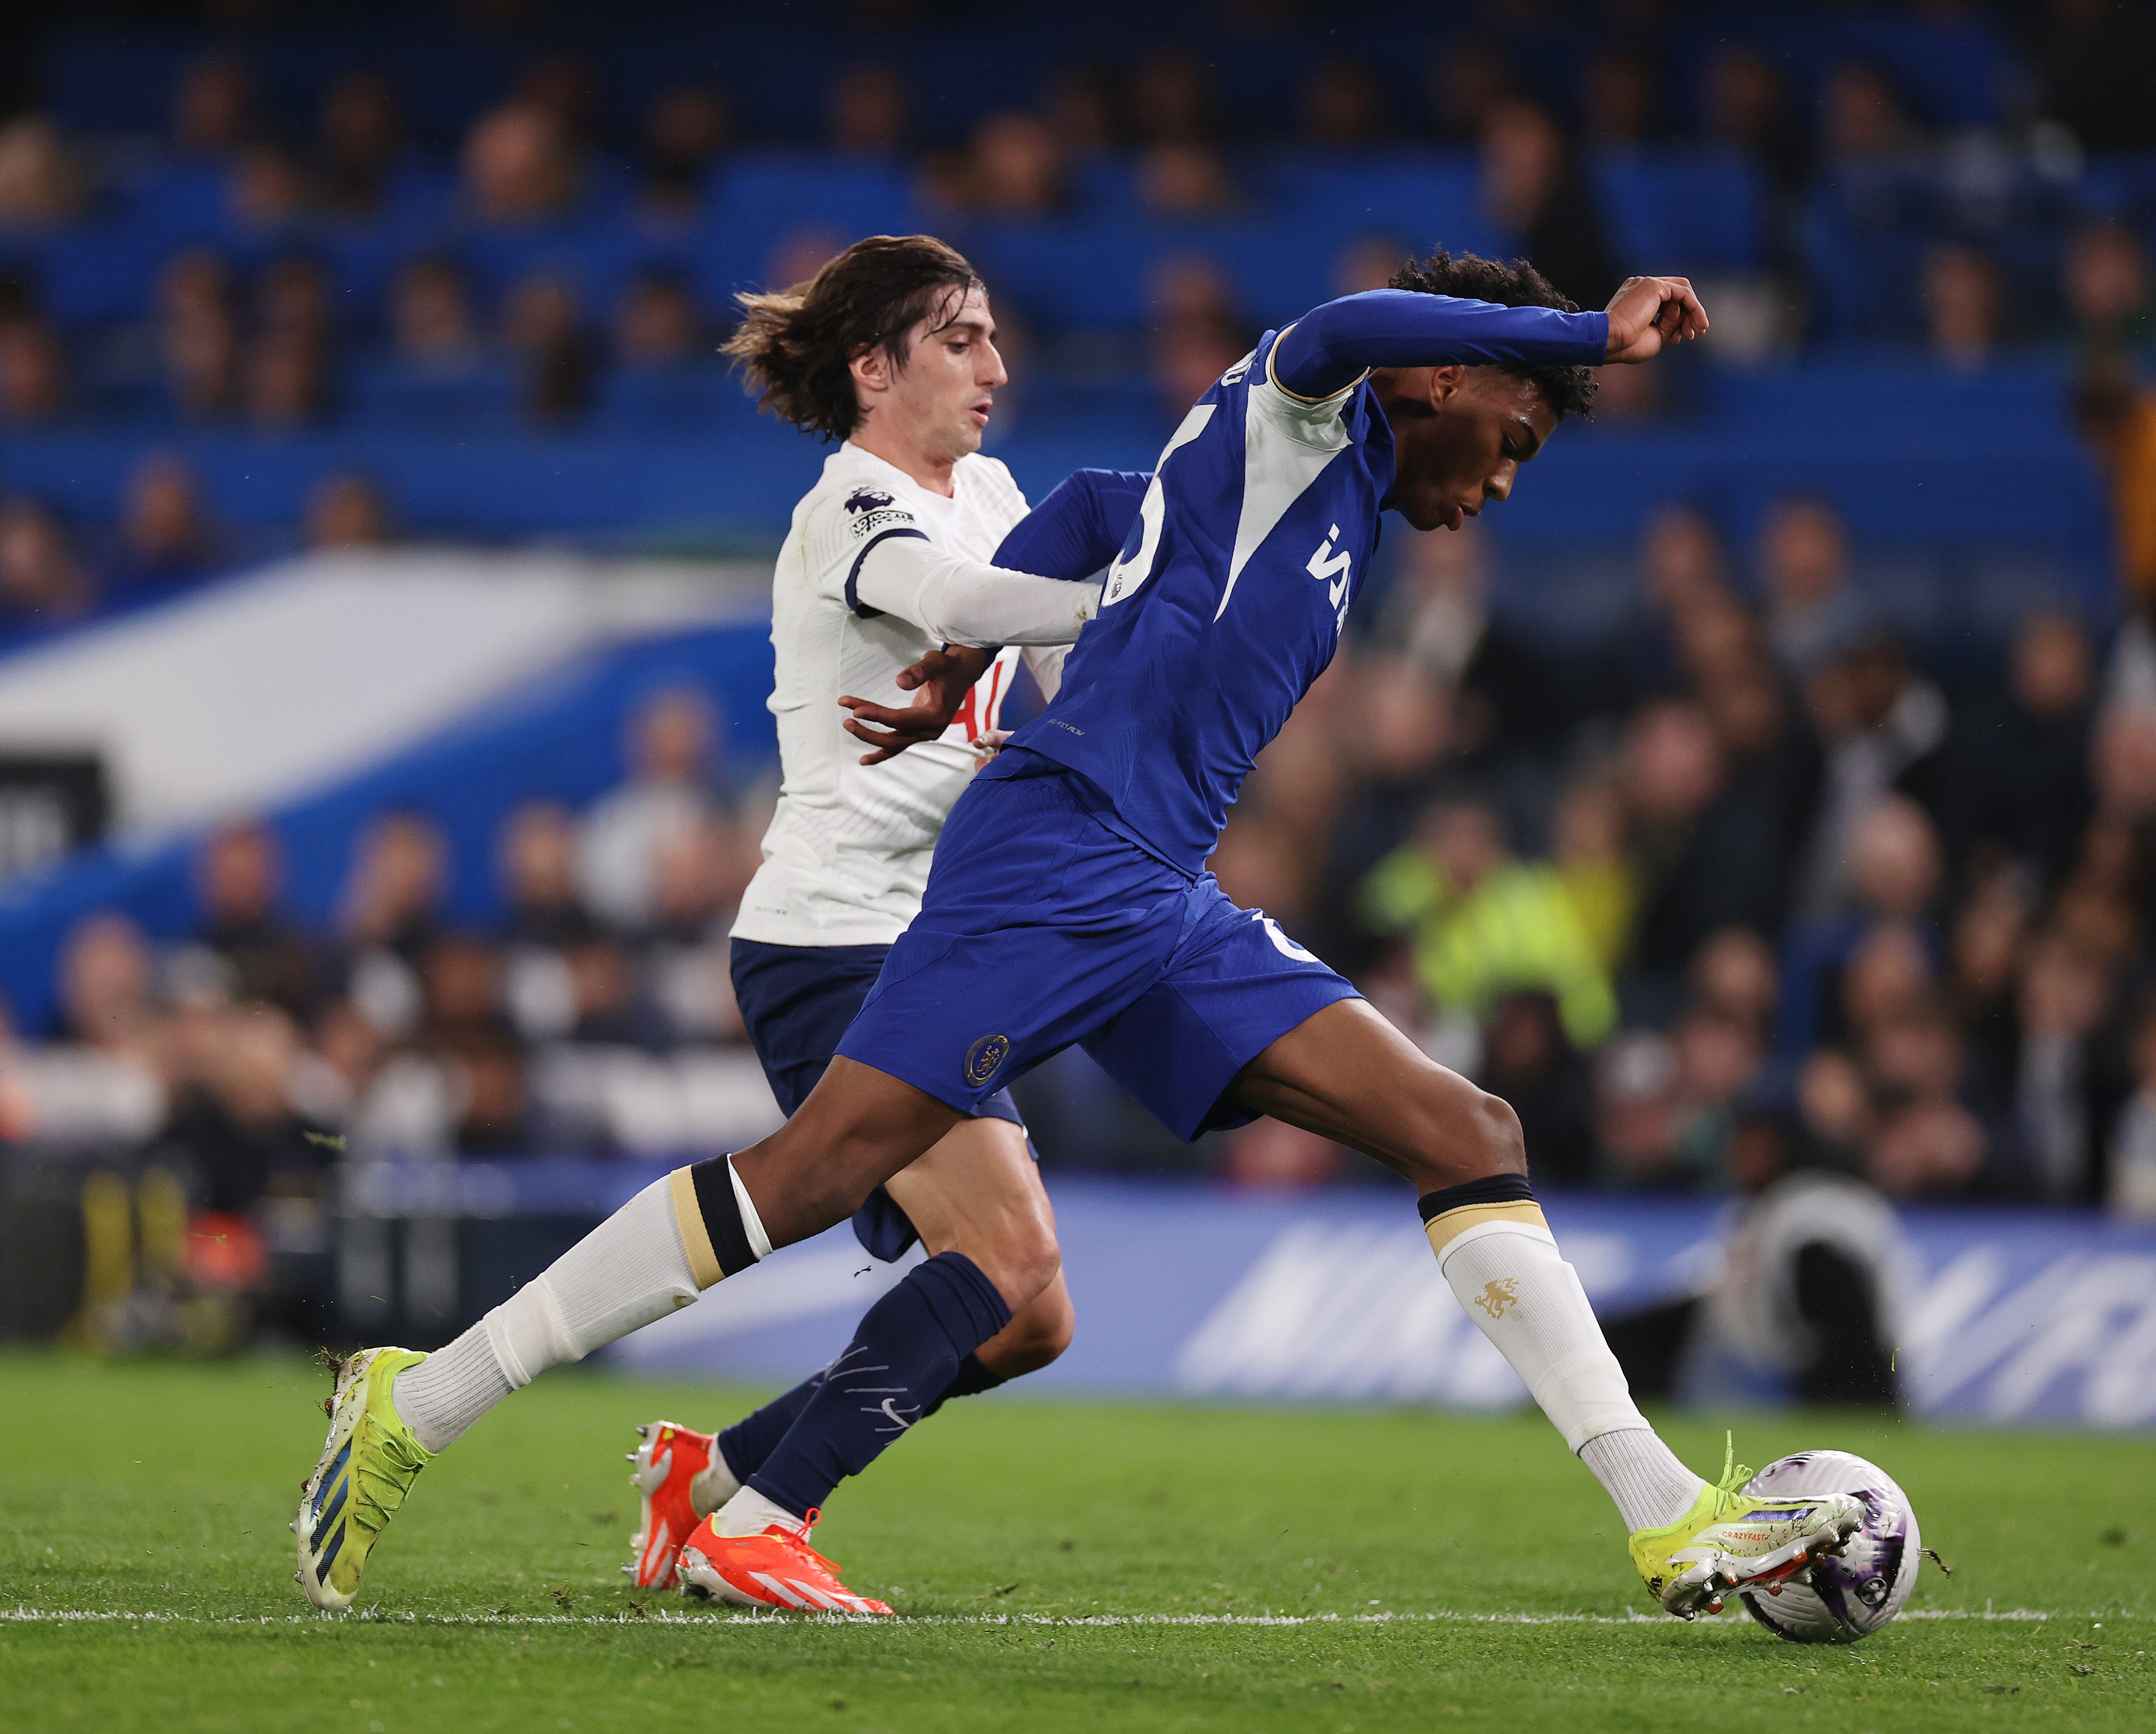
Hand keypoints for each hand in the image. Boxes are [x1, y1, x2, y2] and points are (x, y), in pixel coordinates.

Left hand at [838, 644, 992, 764]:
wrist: (961, 674)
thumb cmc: (947, 666)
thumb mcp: (936, 661)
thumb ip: (919, 671)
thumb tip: (899, 682)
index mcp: (936, 716)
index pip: (900, 720)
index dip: (877, 716)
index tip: (855, 710)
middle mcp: (931, 731)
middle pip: (894, 737)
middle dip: (868, 731)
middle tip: (846, 720)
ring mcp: (925, 734)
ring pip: (893, 743)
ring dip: (870, 738)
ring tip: (847, 727)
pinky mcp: (919, 732)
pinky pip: (898, 745)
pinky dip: (882, 752)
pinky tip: (864, 759)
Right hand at [1602, 275, 1707, 363]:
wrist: (1609, 341)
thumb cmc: (1626, 345)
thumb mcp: (1656, 335)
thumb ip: (1671, 322)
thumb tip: (1685, 313)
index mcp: (1637, 298)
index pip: (1667, 301)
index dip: (1680, 319)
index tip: (1681, 338)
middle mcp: (1642, 287)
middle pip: (1677, 294)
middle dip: (1690, 314)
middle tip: (1694, 334)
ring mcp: (1647, 283)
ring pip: (1682, 291)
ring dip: (1694, 311)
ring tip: (1698, 330)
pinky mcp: (1653, 285)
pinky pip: (1683, 292)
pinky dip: (1694, 307)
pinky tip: (1697, 323)